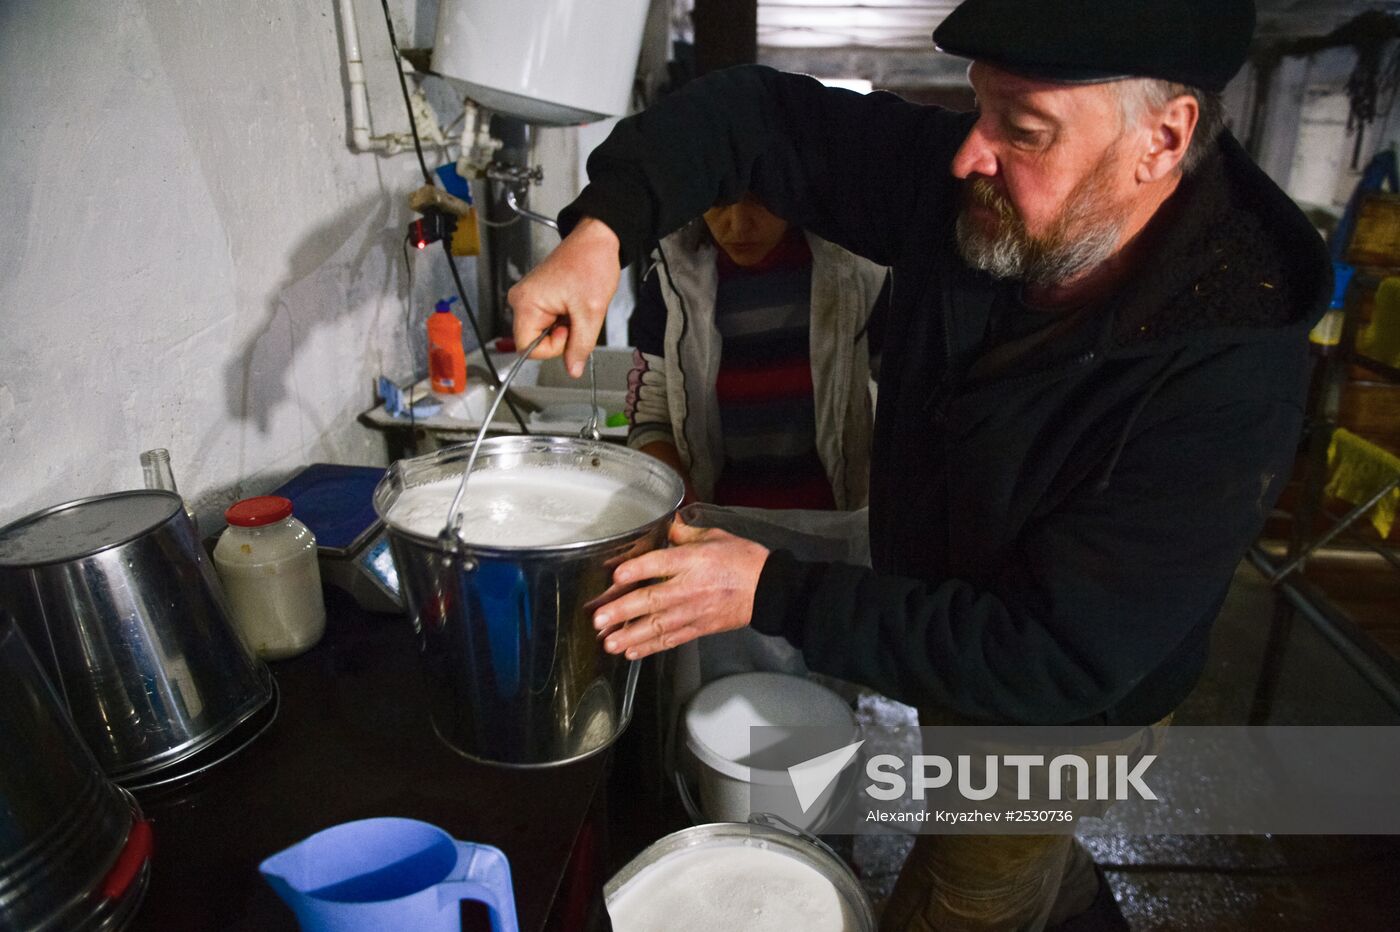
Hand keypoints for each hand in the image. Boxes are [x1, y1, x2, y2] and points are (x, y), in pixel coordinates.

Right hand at [507, 217, 621, 377]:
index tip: (569, 331)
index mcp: (526, 303)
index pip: (527, 348)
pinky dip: (564, 320)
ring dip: (564, 328)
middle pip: (535, 341)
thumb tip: (572, 369)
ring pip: (544, 333)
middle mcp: (521, 300)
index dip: (552, 348)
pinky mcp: (538, 297)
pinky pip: (548, 322)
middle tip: (576, 316)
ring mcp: (529, 299)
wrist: (596, 240)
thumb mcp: (590, 312)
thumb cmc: (590, 263)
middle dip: (560, 337)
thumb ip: (580, 346)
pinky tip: (572, 304)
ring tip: (576, 306)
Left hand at [592, 516, 769, 659]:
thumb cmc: (742, 559)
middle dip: (622, 611)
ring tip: (608, 643)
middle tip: (599, 619)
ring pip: (657, 626)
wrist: (767, 589)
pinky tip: (631, 653)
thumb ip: (684, 534)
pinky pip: (671, 640)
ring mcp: (692, 611)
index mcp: (693, 560)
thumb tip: (665, 526)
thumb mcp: (714, 536)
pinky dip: (650, 648)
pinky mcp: (698, 628)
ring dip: (630, 636)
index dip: (636, 570)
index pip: (659, 564)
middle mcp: (689, 587)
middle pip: (651, 600)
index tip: (615, 576)